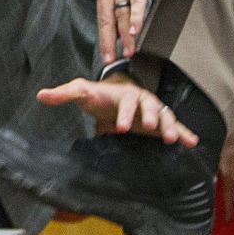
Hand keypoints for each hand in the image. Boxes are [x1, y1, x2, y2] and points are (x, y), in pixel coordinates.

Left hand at [36, 73, 199, 145]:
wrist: (113, 98)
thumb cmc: (98, 96)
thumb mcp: (81, 92)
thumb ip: (63, 94)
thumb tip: (40, 95)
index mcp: (122, 93)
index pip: (124, 102)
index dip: (122, 113)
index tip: (118, 127)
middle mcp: (141, 100)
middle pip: (149, 106)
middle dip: (150, 116)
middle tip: (149, 128)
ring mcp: (153, 112)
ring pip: (164, 117)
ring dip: (169, 126)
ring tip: (173, 139)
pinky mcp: (160, 123)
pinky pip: (175, 126)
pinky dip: (184, 133)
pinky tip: (192, 143)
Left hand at [95, 0, 170, 63]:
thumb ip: (122, 3)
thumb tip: (122, 30)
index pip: (101, 17)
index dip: (104, 38)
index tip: (107, 55)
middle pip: (108, 17)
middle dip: (110, 40)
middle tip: (113, 58)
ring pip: (122, 12)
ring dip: (125, 34)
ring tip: (129, 50)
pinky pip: (137, 1)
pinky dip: (136, 17)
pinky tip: (136, 30)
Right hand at [220, 120, 233, 219]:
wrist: (224, 114)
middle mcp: (226, 171)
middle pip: (229, 193)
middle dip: (229, 206)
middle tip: (228, 220)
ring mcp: (222, 165)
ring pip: (226, 186)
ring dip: (228, 197)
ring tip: (227, 208)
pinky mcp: (223, 158)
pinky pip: (228, 177)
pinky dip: (230, 185)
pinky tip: (232, 184)